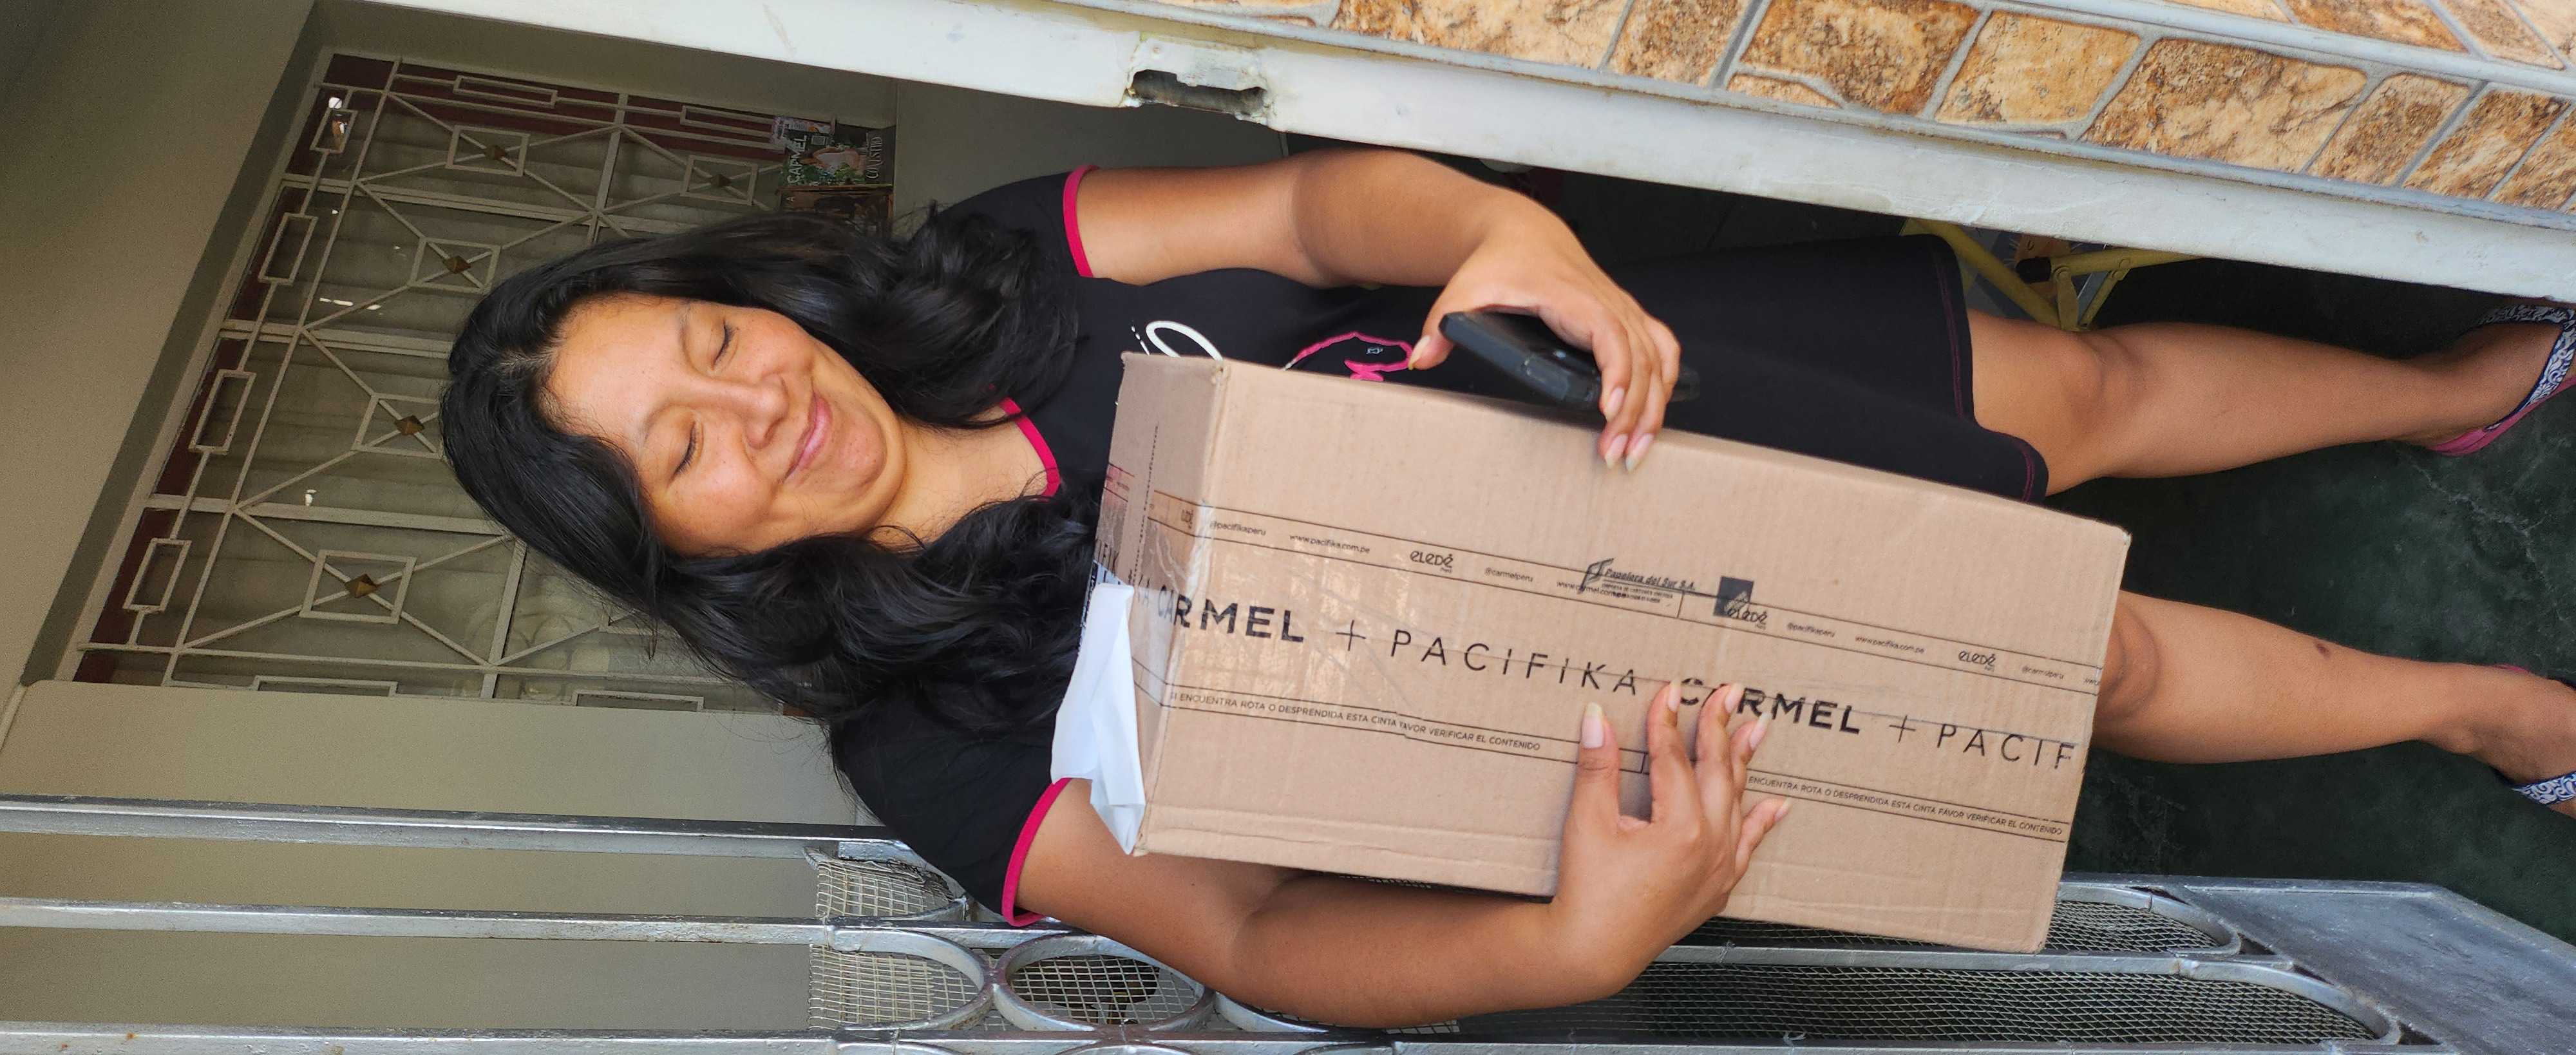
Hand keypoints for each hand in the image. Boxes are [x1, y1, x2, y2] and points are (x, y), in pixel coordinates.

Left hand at [1408, 210, 1681, 468]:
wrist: (1523, 233)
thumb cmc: (1499, 262)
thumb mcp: (1462, 289)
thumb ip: (1441, 324)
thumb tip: (1421, 358)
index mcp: (1573, 296)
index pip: (1609, 334)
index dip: (1617, 373)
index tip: (1610, 411)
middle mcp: (1606, 302)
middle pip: (1641, 358)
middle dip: (1636, 411)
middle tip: (1617, 456)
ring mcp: (1621, 309)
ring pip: (1658, 358)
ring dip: (1655, 405)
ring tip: (1639, 448)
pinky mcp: (1626, 316)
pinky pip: (1662, 348)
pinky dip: (1667, 381)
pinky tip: (1657, 412)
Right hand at [1547, 681, 1788, 992]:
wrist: (1595, 950)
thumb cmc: (1589, 892)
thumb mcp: (1587, 823)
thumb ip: (1597, 767)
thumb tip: (1597, 718)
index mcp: (1679, 826)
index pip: (1675, 758)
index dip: (1668, 721)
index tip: (1670, 691)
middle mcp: (1709, 845)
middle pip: (1718, 772)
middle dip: (1721, 727)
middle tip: (1729, 692)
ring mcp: (1718, 868)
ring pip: (1737, 803)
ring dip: (1745, 763)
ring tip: (1756, 729)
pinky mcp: (1716, 888)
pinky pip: (1747, 846)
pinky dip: (1761, 823)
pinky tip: (1776, 806)